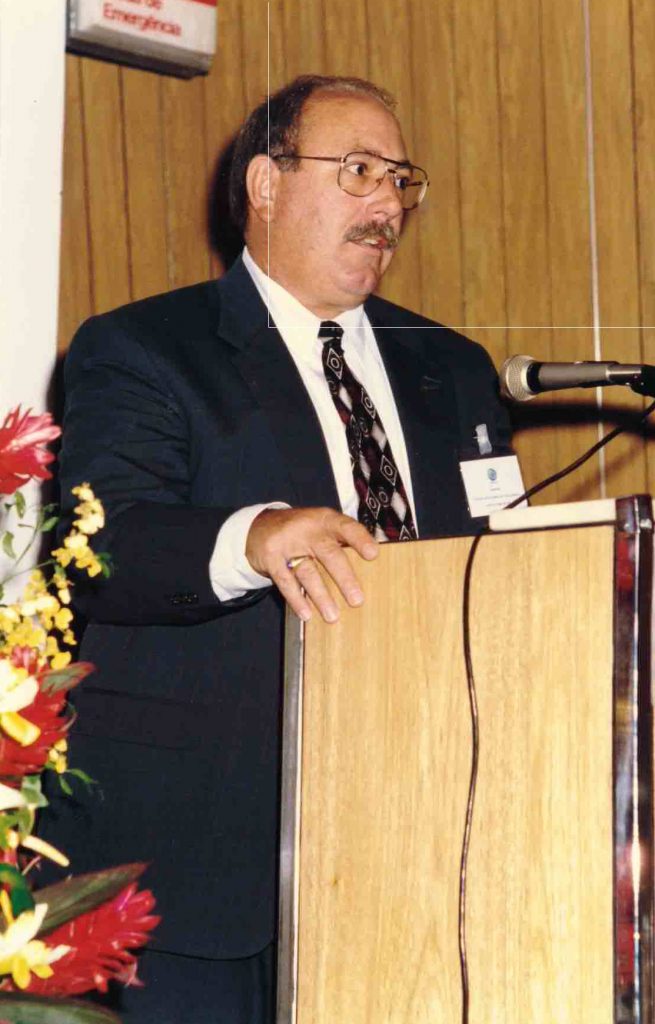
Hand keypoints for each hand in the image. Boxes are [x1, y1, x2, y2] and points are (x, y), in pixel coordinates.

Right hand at [245, 507, 378, 622]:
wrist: (260, 527)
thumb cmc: (303, 532)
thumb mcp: (322, 527)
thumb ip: (342, 542)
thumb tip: (373, 568)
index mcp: (326, 520)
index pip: (346, 527)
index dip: (360, 540)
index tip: (373, 554)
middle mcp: (307, 529)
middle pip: (329, 554)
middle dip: (344, 578)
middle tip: (357, 600)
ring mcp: (287, 543)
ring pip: (307, 572)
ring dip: (321, 596)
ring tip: (333, 616)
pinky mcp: (270, 558)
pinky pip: (285, 582)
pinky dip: (296, 599)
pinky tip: (306, 614)